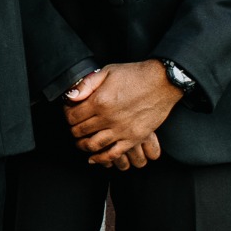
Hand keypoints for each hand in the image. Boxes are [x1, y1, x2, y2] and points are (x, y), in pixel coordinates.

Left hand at [64, 61, 181, 168]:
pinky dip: (101, 159)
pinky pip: (113, 154)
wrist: (163, 82)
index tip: (69, 115)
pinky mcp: (134, 138)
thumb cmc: (136, 75)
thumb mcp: (108, 72)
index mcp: (100, 101)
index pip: (73, 116)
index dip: (67, 116)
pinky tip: (94, 158)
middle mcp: (108, 118)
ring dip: (83, 146)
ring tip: (81, 142)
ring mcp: (121, 130)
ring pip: (93, 145)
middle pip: (80, 131)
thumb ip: (87, 84)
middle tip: (74, 128)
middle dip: (73, 131)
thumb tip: (70, 96)